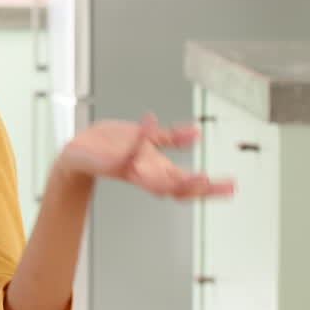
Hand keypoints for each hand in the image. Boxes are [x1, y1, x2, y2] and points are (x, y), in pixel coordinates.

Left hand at [55, 113, 234, 199]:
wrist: (78, 153)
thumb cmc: (112, 148)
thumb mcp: (147, 141)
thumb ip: (172, 139)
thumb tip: (197, 133)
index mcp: (155, 171)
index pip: (187, 185)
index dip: (209, 188)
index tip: (232, 187)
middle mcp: (145, 174)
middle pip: (173, 186)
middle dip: (192, 186)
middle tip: (209, 181)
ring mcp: (128, 169)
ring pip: (152, 179)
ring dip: (168, 176)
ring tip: (188, 171)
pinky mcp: (111, 160)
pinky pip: (128, 149)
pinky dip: (141, 135)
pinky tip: (152, 120)